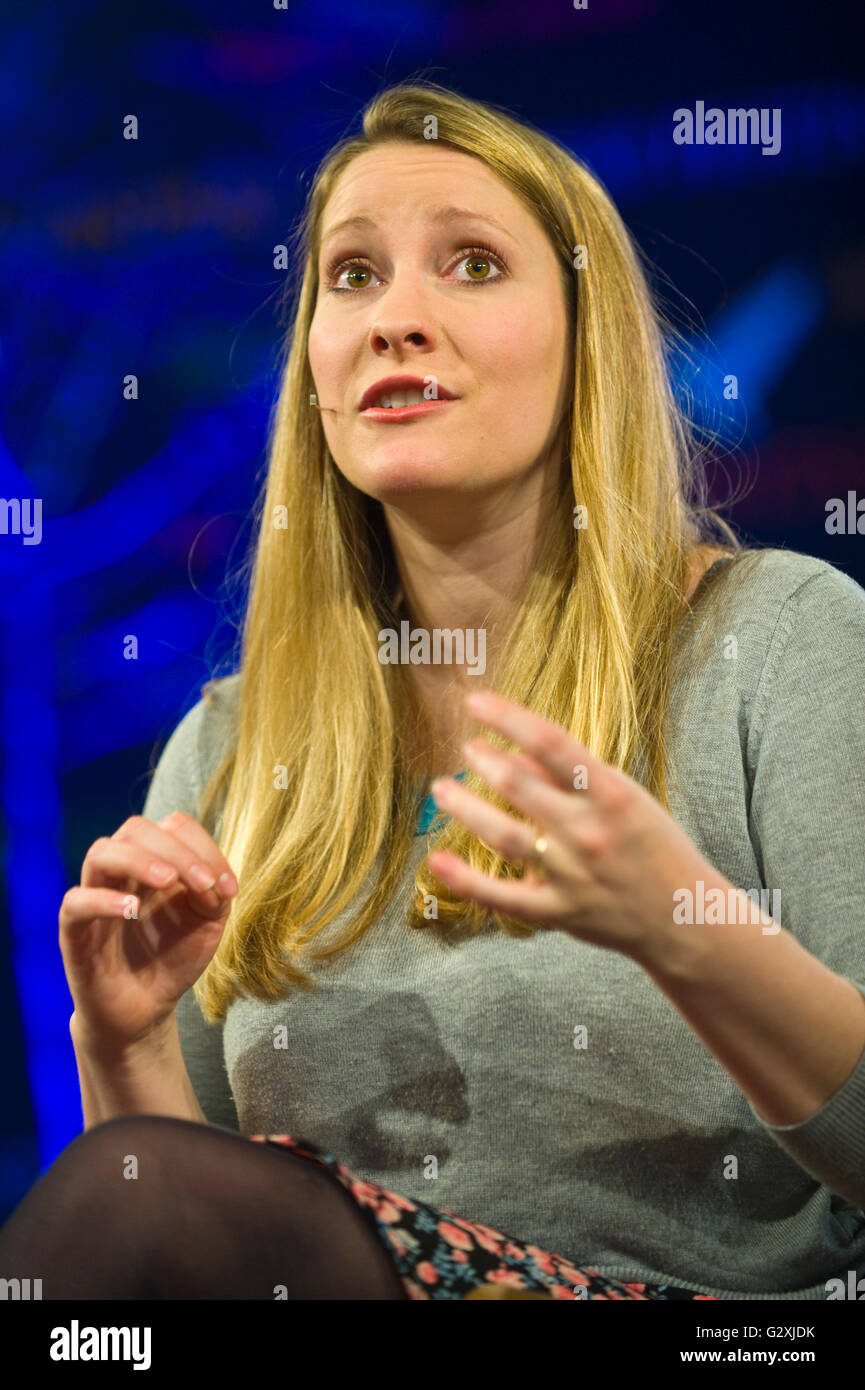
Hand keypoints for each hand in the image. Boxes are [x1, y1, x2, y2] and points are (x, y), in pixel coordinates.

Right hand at [60, 811, 237, 1050]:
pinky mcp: (74, 931)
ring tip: (169, 881)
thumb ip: (214, 894)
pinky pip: (75, 902)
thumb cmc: (173, 958)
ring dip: (140, 861)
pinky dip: (102, 900)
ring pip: (101, 852)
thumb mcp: (207, 923)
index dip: (203, 847)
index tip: (228, 888)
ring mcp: (95, 897)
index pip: (172, 827)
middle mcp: (122, 872)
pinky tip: (132, 910)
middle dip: (176, 850)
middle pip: (136, 829)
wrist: (145, 1010)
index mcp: (155, 862)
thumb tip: (214, 878)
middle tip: (204, 884)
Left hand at [427, 689, 716, 964]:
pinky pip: (501, 896)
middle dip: (483, 760)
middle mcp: (588, 832)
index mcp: (611, 795)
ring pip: (502, 836)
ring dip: (465, 808)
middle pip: (519, 786)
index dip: (507, 717)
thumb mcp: (624, 798)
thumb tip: (513, 747)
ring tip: (442, 788)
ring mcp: (570, 875)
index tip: (474, 701)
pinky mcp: (556, 911)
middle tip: (466, 748)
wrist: (683, 916)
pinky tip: (436, 859)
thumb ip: (571, 776)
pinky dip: (464, 879)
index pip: (551, 742)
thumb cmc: (652, 845)